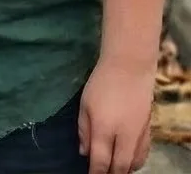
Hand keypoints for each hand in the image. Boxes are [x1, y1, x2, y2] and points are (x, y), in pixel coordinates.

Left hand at [79, 58, 154, 172]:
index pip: (100, 160)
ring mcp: (138, 135)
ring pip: (133, 164)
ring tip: (113, 170)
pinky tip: (128, 161)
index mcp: (103, 128)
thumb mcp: (84, 103)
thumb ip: (83, 129)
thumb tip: (84, 152)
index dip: (95, 172)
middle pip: (119, 167)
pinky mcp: (148, 131)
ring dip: (123, 170)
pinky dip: (135, 162)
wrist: (129, 68)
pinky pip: (143, 155)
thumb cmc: (101, 83)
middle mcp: (123, 136)